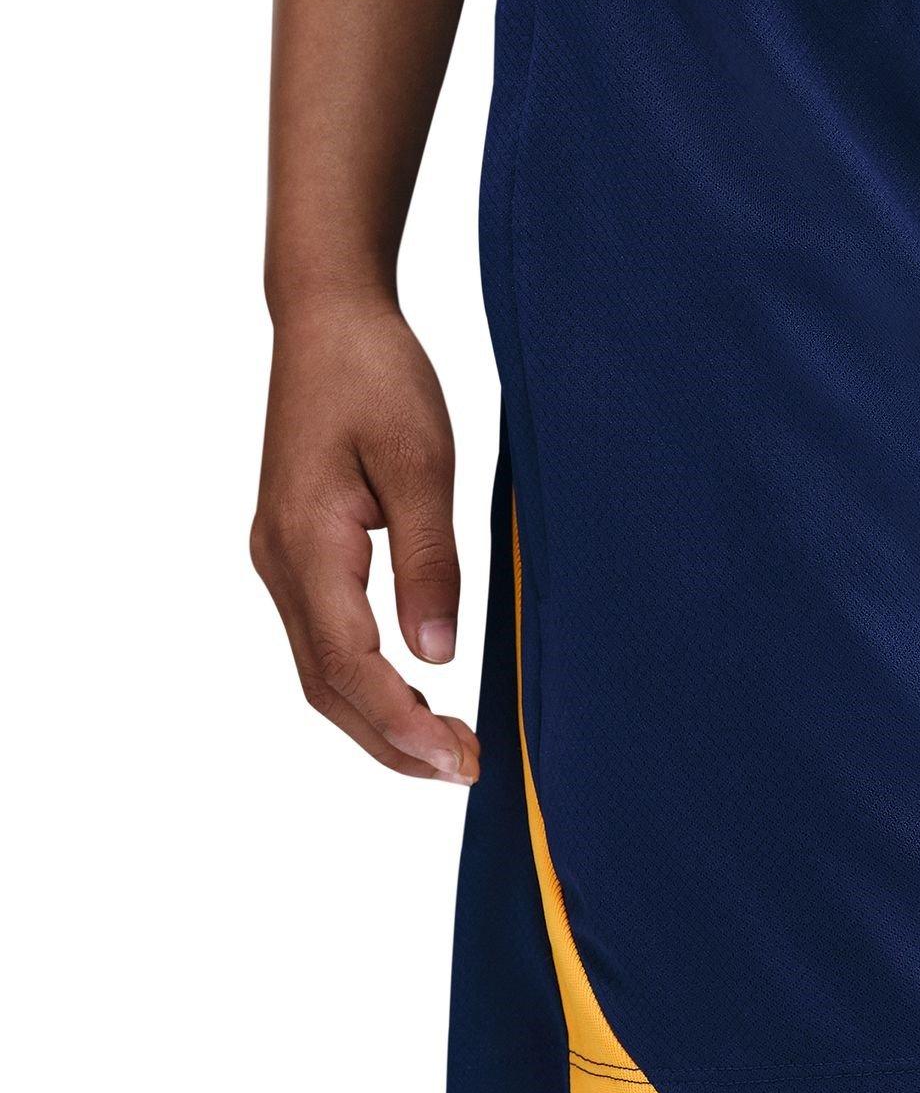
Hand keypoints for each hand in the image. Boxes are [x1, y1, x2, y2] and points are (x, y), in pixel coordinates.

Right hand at [251, 301, 478, 781]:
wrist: (330, 321)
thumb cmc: (379, 379)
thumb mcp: (421, 463)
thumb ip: (429, 559)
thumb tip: (435, 654)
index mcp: (306, 544)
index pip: (348, 664)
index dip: (401, 722)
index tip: (459, 758)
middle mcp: (279, 562)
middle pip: (326, 685)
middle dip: (392, 740)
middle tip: (467, 771)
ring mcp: (281, 559)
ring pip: (321, 670)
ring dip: (379, 719)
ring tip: (447, 751)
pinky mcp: (297, 550)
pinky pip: (324, 639)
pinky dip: (365, 683)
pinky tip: (411, 697)